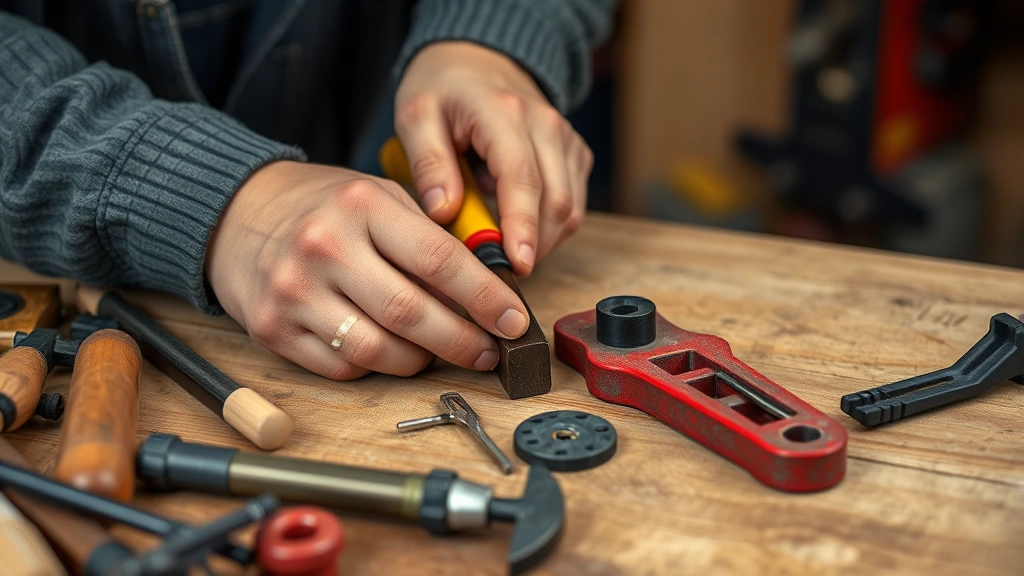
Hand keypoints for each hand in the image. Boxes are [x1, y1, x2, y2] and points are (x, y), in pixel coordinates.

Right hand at [205, 161, 530, 379]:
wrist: (235, 214)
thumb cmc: (322, 207)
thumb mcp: (378, 197)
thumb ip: (428, 238)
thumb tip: (487, 293)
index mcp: (361, 205)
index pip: (439, 260)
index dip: (485, 297)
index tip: (514, 321)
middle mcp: (325, 247)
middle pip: (412, 314)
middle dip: (464, 341)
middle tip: (490, 350)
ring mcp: (294, 292)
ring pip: (379, 351)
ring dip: (422, 360)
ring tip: (440, 350)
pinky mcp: (273, 330)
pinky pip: (343, 367)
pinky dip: (377, 367)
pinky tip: (389, 349)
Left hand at [395, 41, 593, 275]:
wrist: (477, 60)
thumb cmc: (444, 90)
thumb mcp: (417, 116)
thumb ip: (428, 163)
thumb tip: (445, 212)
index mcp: (504, 113)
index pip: (523, 178)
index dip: (522, 227)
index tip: (516, 264)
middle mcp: (546, 125)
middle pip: (557, 202)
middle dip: (532, 246)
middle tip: (495, 271)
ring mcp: (566, 140)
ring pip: (571, 210)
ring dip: (541, 240)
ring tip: (499, 243)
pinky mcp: (574, 155)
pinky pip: (573, 205)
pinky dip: (549, 227)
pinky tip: (515, 220)